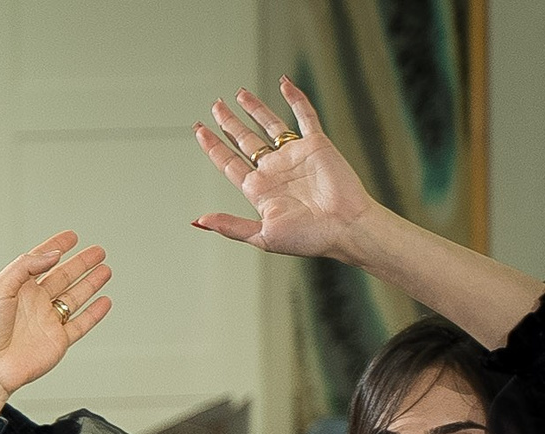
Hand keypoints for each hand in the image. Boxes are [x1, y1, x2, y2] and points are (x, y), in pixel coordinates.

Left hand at [0, 235, 112, 412]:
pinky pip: (81, 324)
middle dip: (81, 263)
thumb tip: (52, 254)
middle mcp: (33, 303)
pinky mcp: (57, 341)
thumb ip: (25, 267)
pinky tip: (103, 301)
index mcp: (17, 288)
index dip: (56, 246)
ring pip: (75, 298)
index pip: (40, 261)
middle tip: (97, 251)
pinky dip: (94, 313)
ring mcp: (46, 322)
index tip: (71, 237)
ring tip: (105, 269)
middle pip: (63, 277)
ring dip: (90, 283)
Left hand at [191, 78, 375, 260]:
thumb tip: (199, 220)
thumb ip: (231, 226)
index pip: (229, 163)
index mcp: (259, 190)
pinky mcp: (316, 145)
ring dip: (255, 108)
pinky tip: (284, 84)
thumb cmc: (308, 238)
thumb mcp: (262, 236)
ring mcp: (294, 156)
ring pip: (270, 125)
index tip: (199, 130)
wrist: (345, 228)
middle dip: (229, 123)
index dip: (213, 146)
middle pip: (245, 140)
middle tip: (215, 106)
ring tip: (239, 93)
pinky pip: (304, 116)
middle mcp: (274, 170)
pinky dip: (295, 99)